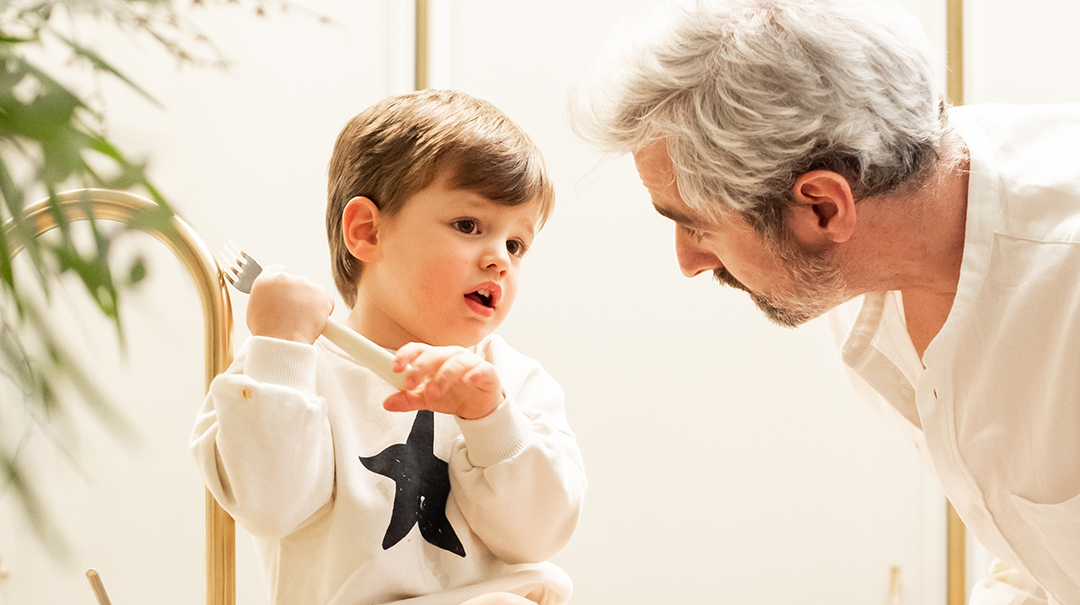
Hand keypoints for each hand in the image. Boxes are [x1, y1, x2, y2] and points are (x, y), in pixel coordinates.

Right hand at [246, 265, 333, 343]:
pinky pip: (326, 300)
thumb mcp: (255, 307)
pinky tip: (313, 321)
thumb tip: (274, 295)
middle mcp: (286, 278)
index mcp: (267, 279)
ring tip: (301, 321)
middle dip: (297, 297)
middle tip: (293, 315)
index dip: (284, 286)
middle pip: (297, 283)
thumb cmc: (267, 331)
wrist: (281, 341)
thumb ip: (266, 294)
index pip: (279, 271)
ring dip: (310, 304)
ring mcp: (305, 284)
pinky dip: (324, 310)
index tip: (285, 296)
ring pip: (312, 292)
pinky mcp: (321, 293)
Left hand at [382, 343, 502, 419]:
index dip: (405, 356)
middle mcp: (451, 356)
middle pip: (434, 354)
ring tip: (434, 392)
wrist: (479, 407)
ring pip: (456, 362)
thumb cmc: (453, 395)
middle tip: (410, 385)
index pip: (418, 350)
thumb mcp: (427, 399)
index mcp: (435, 358)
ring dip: (443, 376)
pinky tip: (467, 382)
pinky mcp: (487, 373)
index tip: (395, 368)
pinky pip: (481, 369)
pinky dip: (474, 374)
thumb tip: (387, 403)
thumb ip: (409, 399)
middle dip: (420, 368)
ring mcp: (470, 363)